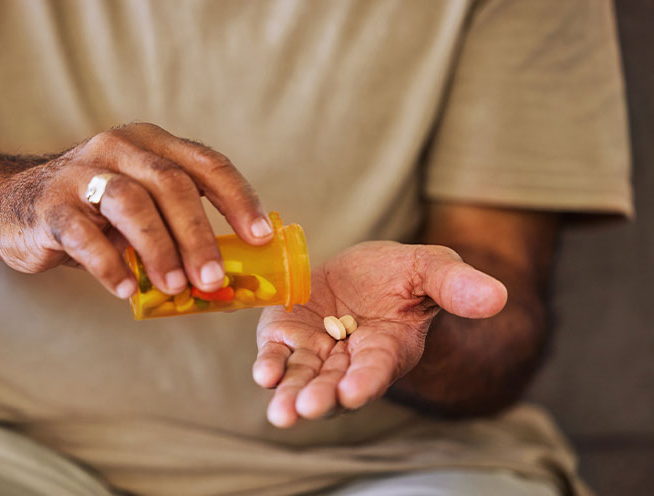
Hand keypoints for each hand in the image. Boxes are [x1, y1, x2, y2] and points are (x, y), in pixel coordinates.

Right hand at [0, 123, 272, 297]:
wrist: (13, 205)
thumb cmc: (95, 213)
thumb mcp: (142, 208)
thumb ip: (178, 228)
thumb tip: (228, 278)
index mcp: (153, 145)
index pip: (208, 165)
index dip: (239, 199)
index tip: (260, 237)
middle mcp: (120, 148)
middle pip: (173, 185)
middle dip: (199, 235)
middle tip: (214, 278)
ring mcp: (82, 171)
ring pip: (132, 203)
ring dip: (159, 250)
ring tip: (174, 287)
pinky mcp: (51, 203)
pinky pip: (85, 234)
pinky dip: (109, 265)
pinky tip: (124, 290)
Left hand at [253, 241, 507, 427]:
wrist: (365, 270)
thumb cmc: (404, 274)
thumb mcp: (432, 269)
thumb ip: (456, 285)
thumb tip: (497, 296)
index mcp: (388, 348)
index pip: (377, 370)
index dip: (366, 380)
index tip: (353, 391)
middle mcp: (350, 359)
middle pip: (334, 385)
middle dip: (321, 397)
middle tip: (306, 409)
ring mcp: (317, 350)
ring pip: (303, 378)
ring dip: (291, 393)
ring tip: (282, 411)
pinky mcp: (288, 334)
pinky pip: (279, 354)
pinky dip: (270, 364)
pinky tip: (265, 373)